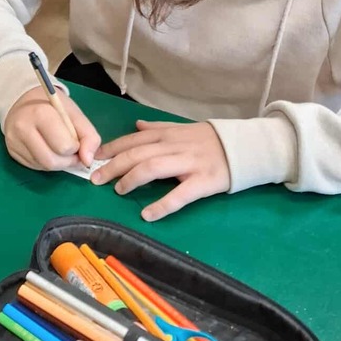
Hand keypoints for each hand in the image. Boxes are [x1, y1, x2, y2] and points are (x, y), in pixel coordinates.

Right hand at [4, 86, 100, 171]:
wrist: (23, 99)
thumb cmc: (52, 105)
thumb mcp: (74, 113)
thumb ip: (88, 135)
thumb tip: (88, 160)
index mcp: (40, 113)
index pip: (64, 146)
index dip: (75, 147)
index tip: (75, 139)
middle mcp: (23, 128)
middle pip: (51, 161)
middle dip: (68, 161)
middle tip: (72, 151)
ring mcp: (13, 141)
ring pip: (43, 167)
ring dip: (58, 163)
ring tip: (60, 150)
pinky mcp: (11, 151)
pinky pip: (34, 166)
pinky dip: (46, 163)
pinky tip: (47, 149)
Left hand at [91, 120, 229, 220]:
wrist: (245, 147)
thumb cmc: (211, 140)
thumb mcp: (183, 128)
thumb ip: (158, 127)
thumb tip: (136, 125)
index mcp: (168, 134)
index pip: (133, 139)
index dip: (112, 148)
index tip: (94, 157)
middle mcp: (174, 146)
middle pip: (138, 153)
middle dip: (114, 166)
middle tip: (96, 179)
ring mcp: (189, 163)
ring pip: (153, 167)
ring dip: (132, 179)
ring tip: (119, 191)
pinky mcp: (204, 182)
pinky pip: (180, 194)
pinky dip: (162, 205)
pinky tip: (147, 214)